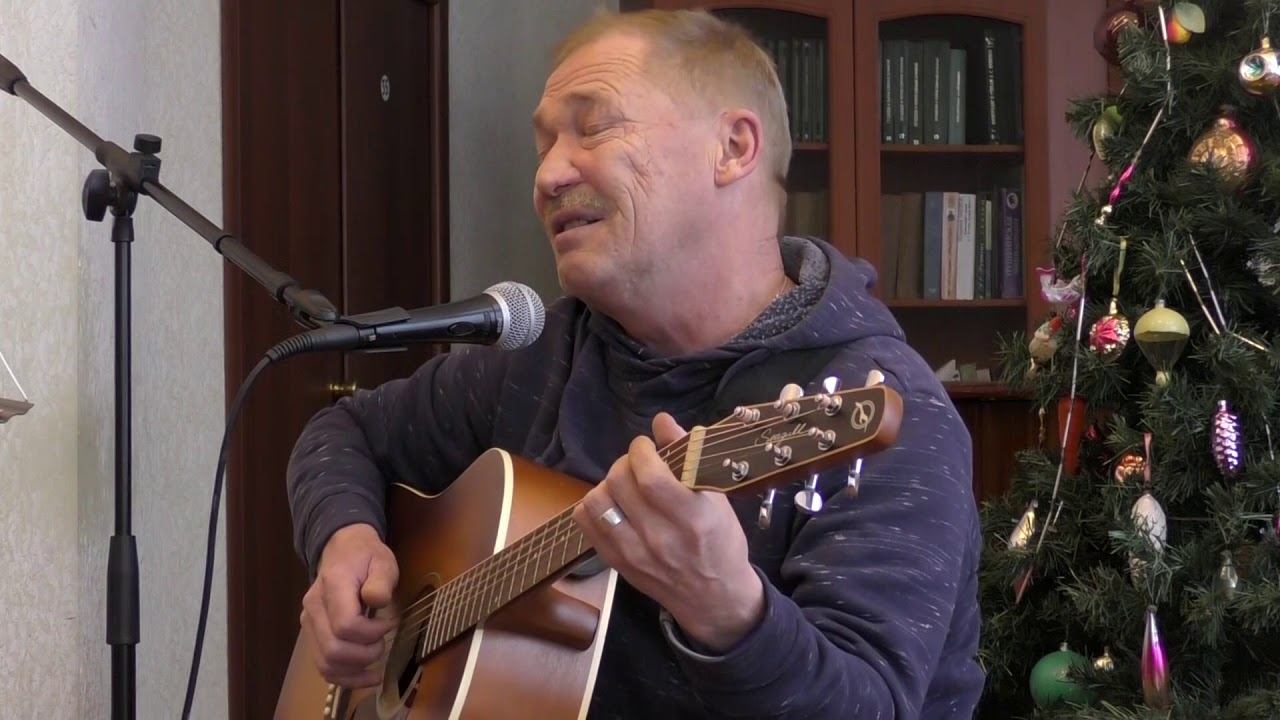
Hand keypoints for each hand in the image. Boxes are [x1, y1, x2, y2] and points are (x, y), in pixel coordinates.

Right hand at [301, 523, 398, 687]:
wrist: (342, 551)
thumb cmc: (366, 557)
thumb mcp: (383, 560)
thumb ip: (381, 580)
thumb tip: (376, 600)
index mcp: (332, 586)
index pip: (345, 625)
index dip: (372, 633)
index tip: (391, 623)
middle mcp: (314, 608)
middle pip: (333, 649)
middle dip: (365, 654)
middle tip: (383, 642)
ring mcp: (309, 623)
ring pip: (325, 664)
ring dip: (356, 670)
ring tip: (377, 661)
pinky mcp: (312, 635)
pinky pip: (323, 666)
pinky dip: (345, 678)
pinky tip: (366, 677)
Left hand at [573, 413, 764, 652]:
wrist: (713, 598)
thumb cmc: (721, 541)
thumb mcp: (717, 499)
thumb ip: (689, 457)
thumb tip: (662, 421)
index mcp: (692, 518)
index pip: (651, 477)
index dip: (641, 452)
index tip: (646, 446)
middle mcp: (659, 538)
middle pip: (619, 483)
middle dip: (625, 462)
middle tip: (637, 463)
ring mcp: (634, 553)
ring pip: (597, 502)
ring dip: (607, 483)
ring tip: (624, 484)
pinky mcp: (616, 563)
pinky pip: (586, 523)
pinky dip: (593, 504)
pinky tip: (612, 503)